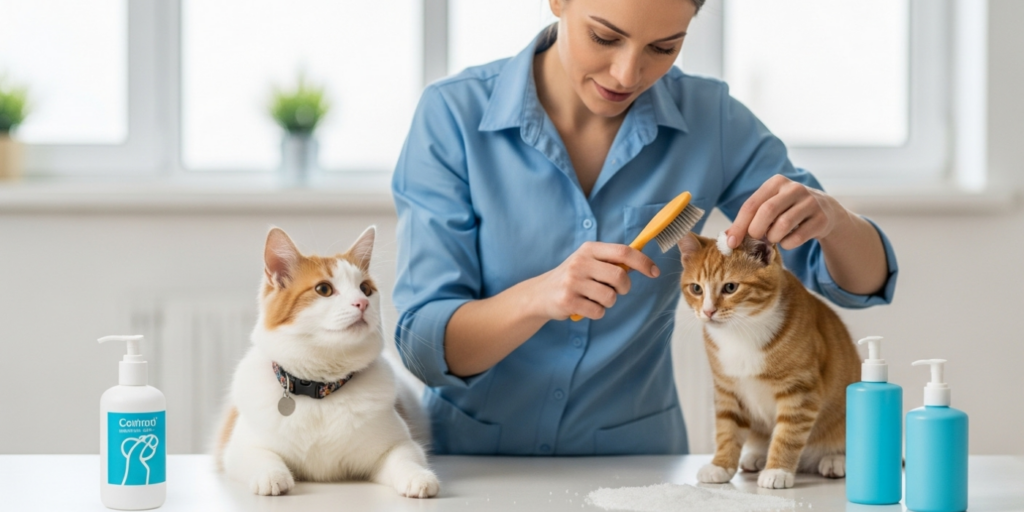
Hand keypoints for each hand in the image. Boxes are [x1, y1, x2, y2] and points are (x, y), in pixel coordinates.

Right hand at [530, 241, 658, 320]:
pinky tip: (584, 306)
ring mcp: (573, 282)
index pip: (623, 252)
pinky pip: (598, 311)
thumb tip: (643, 265)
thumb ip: (611, 261)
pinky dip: (597, 312)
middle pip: (620, 276)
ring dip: (608, 302)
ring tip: (594, 298)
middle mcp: (580, 262)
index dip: (643, 262)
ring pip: (610, 297)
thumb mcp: (588, 261)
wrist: (540, 294)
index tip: (655, 272)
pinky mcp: (568, 301)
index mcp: (589, 249)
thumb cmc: (572, 277)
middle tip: (617, 291)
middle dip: (624, 288)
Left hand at [726, 175, 848, 249]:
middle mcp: (794, 188)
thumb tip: (727, 239)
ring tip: (774, 237)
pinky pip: (797, 237)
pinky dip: (787, 244)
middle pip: (767, 212)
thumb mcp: (769, 207)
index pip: (751, 205)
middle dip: (756, 231)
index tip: (731, 243)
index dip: (739, 225)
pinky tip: (788, 240)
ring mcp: (811, 202)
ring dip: (773, 238)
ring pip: (782, 225)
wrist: (824, 210)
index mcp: (776, 182)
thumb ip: (748, 220)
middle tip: (756, 239)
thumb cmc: (787, 210)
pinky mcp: (821, 218)